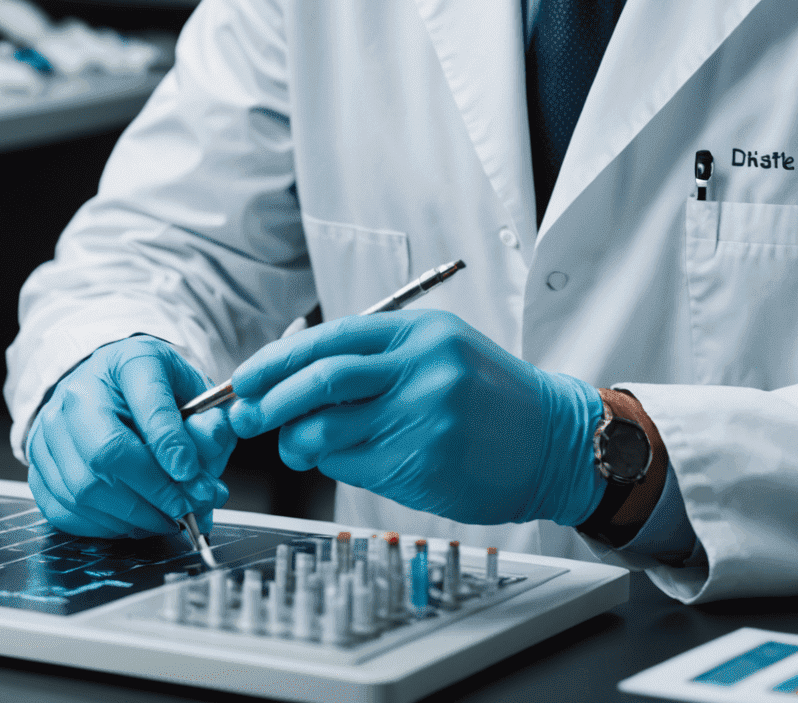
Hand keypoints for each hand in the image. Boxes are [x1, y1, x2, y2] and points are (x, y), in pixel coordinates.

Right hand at [28, 336, 234, 538]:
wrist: (104, 385)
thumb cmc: (152, 390)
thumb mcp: (191, 390)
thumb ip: (209, 420)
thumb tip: (212, 452)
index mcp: (128, 362)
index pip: (147, 402)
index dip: (169, 442)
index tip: (190, 472)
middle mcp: (80, 392)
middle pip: (107, 453)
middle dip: (152, 491)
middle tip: (185, 508)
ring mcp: (51, 428)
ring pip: (85, 488)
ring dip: (133, 516)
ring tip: (167, 518)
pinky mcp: (36, 463)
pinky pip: (65, 509)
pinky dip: (105, 525)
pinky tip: (133, 520)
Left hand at [227, 311, 604, 527]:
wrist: (552, 440)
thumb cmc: (487, 397)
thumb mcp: (438, 351)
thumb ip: (374, 359)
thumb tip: (293, 378)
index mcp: (419, 332)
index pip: (330, 339)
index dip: (278, 359)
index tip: (246, 377)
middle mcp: (421, 367)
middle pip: (320, 379)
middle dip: (270, 399)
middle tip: (245, 414)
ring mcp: (423, 416)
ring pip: (328, 428)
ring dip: (297, 441)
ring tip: (297, 444)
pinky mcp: (423, 461)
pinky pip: (354, 464)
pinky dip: (335, 464)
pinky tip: (344, 459)